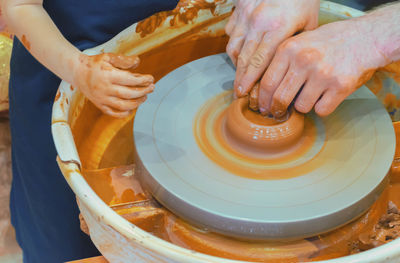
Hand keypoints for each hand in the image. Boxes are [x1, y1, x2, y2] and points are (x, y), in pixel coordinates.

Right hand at [72, 53, 153, 117]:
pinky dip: (123, 113)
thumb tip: (138, 62)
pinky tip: (131, 108)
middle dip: (143, 91)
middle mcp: (105, 88)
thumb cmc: (95, 64)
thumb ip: (123, 60)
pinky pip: (113, 113)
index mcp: (108, 75)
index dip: (143, 80)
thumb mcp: (108, 57)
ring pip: (123, 105)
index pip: (130, 80)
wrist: (77, 72)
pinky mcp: (99, 105)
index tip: (151, 79)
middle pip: (129, 94)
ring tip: (144, 97)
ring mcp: (102, 98)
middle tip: (152, 88)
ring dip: (137, 103)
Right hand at [225, 0, 318, 97]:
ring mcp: (246, 15)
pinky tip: (241, 51)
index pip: (258, 62)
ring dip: (236, 64)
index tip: (243, 94)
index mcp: (277, 28)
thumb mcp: (309, 22)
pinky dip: (234, 45)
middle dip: (239, 79)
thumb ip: (296, 46)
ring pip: (233, 47)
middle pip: (243, 59)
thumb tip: (291, 70)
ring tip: (241, 75)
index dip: (249, 81)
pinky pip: (231, 32)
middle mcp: (257, 23)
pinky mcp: (239, 8)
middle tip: (238, 93)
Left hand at [258, 17, 388, 116]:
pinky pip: (321, 110)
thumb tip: (262, 90)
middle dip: (277, 109)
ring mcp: (323, 74)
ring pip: (301, 107)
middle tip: (278, 112)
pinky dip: (322, 107)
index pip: (267, 83)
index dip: (263, 100)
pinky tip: (326, 95)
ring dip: (304, 106)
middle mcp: (304, 60)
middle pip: (280, 98)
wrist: (366, 37)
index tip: (262, 107)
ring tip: (311, 94)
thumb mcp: (300, 41)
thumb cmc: (329, 42)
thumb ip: (282, 61)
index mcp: (289, 49)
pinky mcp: (340, 86)